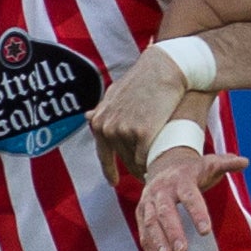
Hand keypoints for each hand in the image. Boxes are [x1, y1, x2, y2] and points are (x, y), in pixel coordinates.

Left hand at [90, 46, 187, 182]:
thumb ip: (103, 109)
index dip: (109, 170)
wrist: (163, 69)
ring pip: (135, 161)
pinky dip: (153, 162)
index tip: (114, 182)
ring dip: (145, 164)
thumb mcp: (116, 93)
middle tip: (148, 173)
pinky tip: (162, 162)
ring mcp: (123, 131)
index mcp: (99, 121)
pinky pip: (146, 158)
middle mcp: (107, 128)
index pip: (103, 154)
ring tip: (158, 166)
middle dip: (134, 166)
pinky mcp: (142, 134)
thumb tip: (87, 117)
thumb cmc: (143, 80)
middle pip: (122, 159)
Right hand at [133, 146, 250, 250]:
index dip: (197, 212)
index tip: (205, 231)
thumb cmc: (193, 170)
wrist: (163, 164)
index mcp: (181, 179)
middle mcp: (161, 190)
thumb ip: (227, 163)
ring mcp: (148, 202)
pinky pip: (144, 235)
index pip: (189, 196)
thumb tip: (246, 162)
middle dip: (172, 231)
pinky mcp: (140, 214)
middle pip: (164, 211)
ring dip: (157, 243)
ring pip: (150, 224)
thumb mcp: (209, 163)